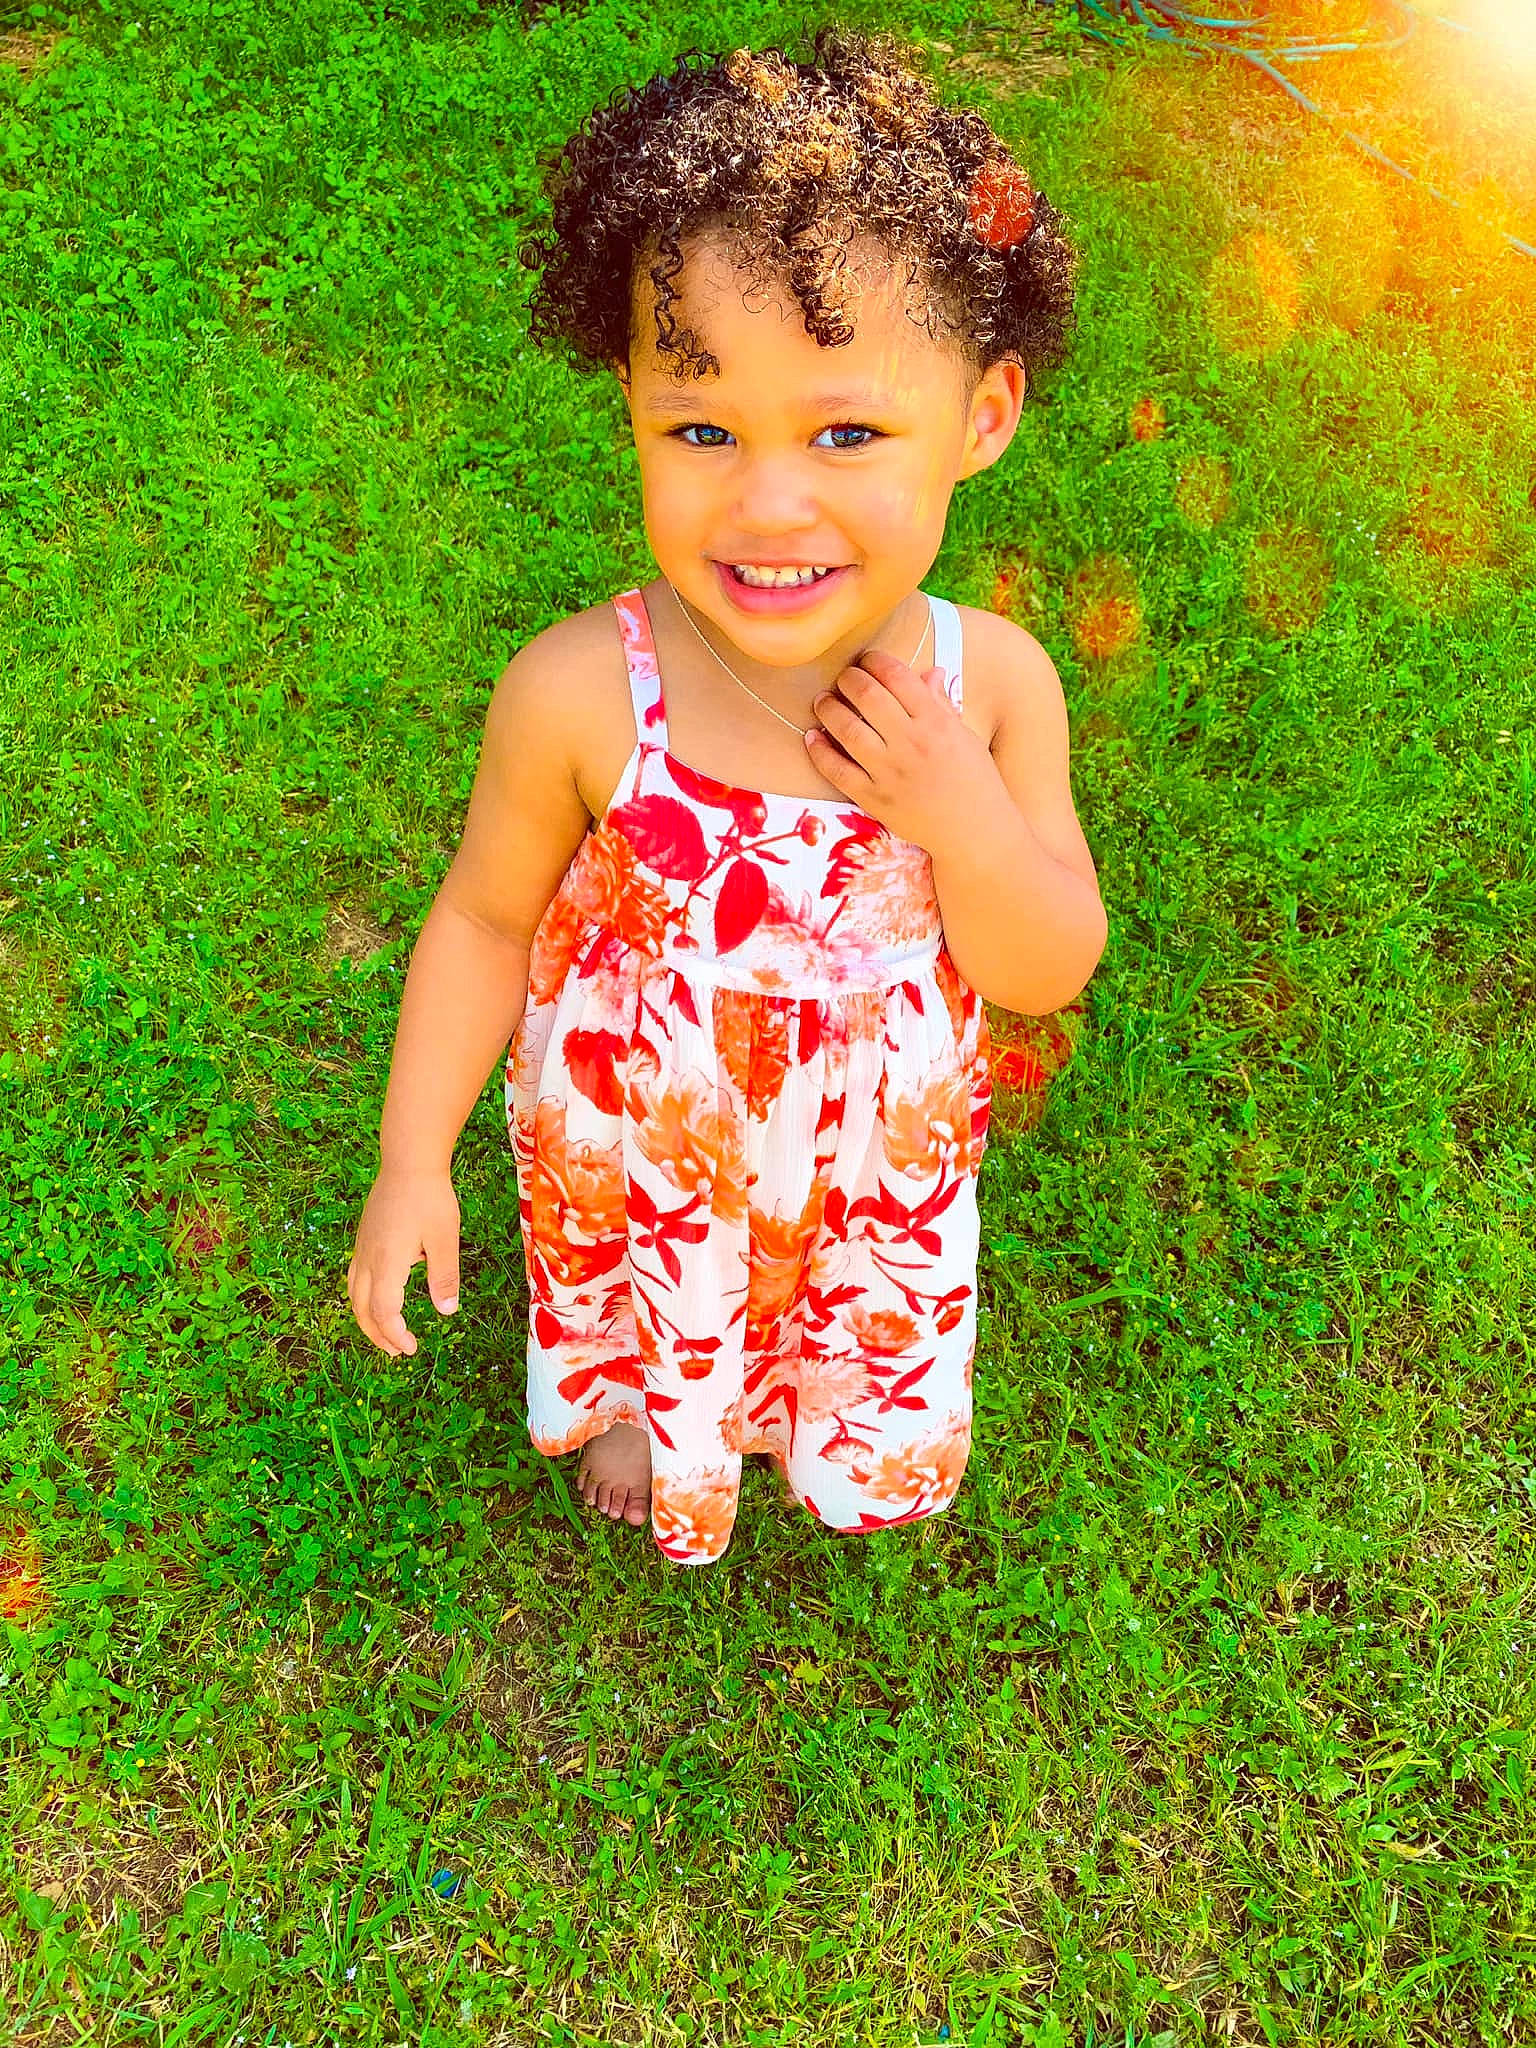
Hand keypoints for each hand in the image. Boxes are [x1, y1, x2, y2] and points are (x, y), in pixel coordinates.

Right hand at [347, 1168, 461, 1357]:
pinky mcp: (363, 1237)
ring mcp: (362, 1247)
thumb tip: (446, 1312)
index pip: (383, 1312)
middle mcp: (368, 1258)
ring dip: (367, 1318)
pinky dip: (364, 1297)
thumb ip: (444, 1276)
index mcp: (387, 1263)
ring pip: (354, 1293)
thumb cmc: (430, 1198)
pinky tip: (381, 1296)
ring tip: (386, 1332)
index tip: (410, 1348)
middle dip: (377, 1334)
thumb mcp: (445, 1238)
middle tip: (396, 1351)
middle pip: (362, 1308)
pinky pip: (355, 1276)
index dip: (394, 1335)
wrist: (408, 1161)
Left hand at [805, 649, 996, 853]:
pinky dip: (818, 751)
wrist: (975, 833)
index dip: (876, 660)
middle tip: (844, 678)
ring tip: (822, 701)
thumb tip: (929, 672)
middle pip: (867, 695)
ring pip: (846, 729)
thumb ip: (941, 704)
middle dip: (848, 678)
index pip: (897, 676)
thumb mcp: (965, 736)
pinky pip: (836, 770)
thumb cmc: (975, 781)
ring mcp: (890, 772)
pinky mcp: (874, 799)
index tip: (868, 660)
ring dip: (828, 708)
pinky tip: (811, 737)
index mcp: (936, 722)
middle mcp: (911, 743)